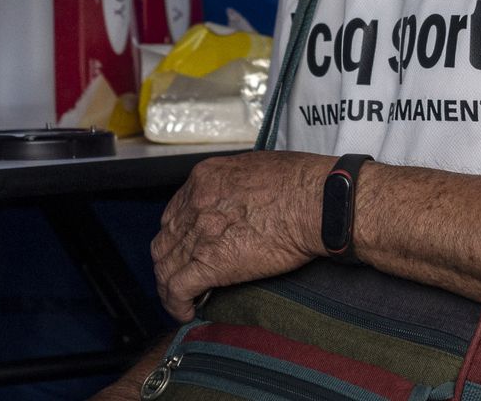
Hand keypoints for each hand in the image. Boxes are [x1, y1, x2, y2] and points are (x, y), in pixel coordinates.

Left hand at [151, 151, 332, 320]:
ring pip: (165, 265)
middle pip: (165, 239)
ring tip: (180, 300)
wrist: (315, 202)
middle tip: (181, 276)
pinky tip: (185, 312)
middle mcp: (195, 203)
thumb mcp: (255, 167)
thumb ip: (236, 186)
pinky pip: (177, 288)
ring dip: (168, 286)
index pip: (175, 213)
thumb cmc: (301, 183)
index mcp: (205, 179)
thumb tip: (239, 202)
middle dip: (169, 260)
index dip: (178, 235)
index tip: (187, 248)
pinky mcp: (211, 262)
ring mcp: (199, 232)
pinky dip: (176, 304)